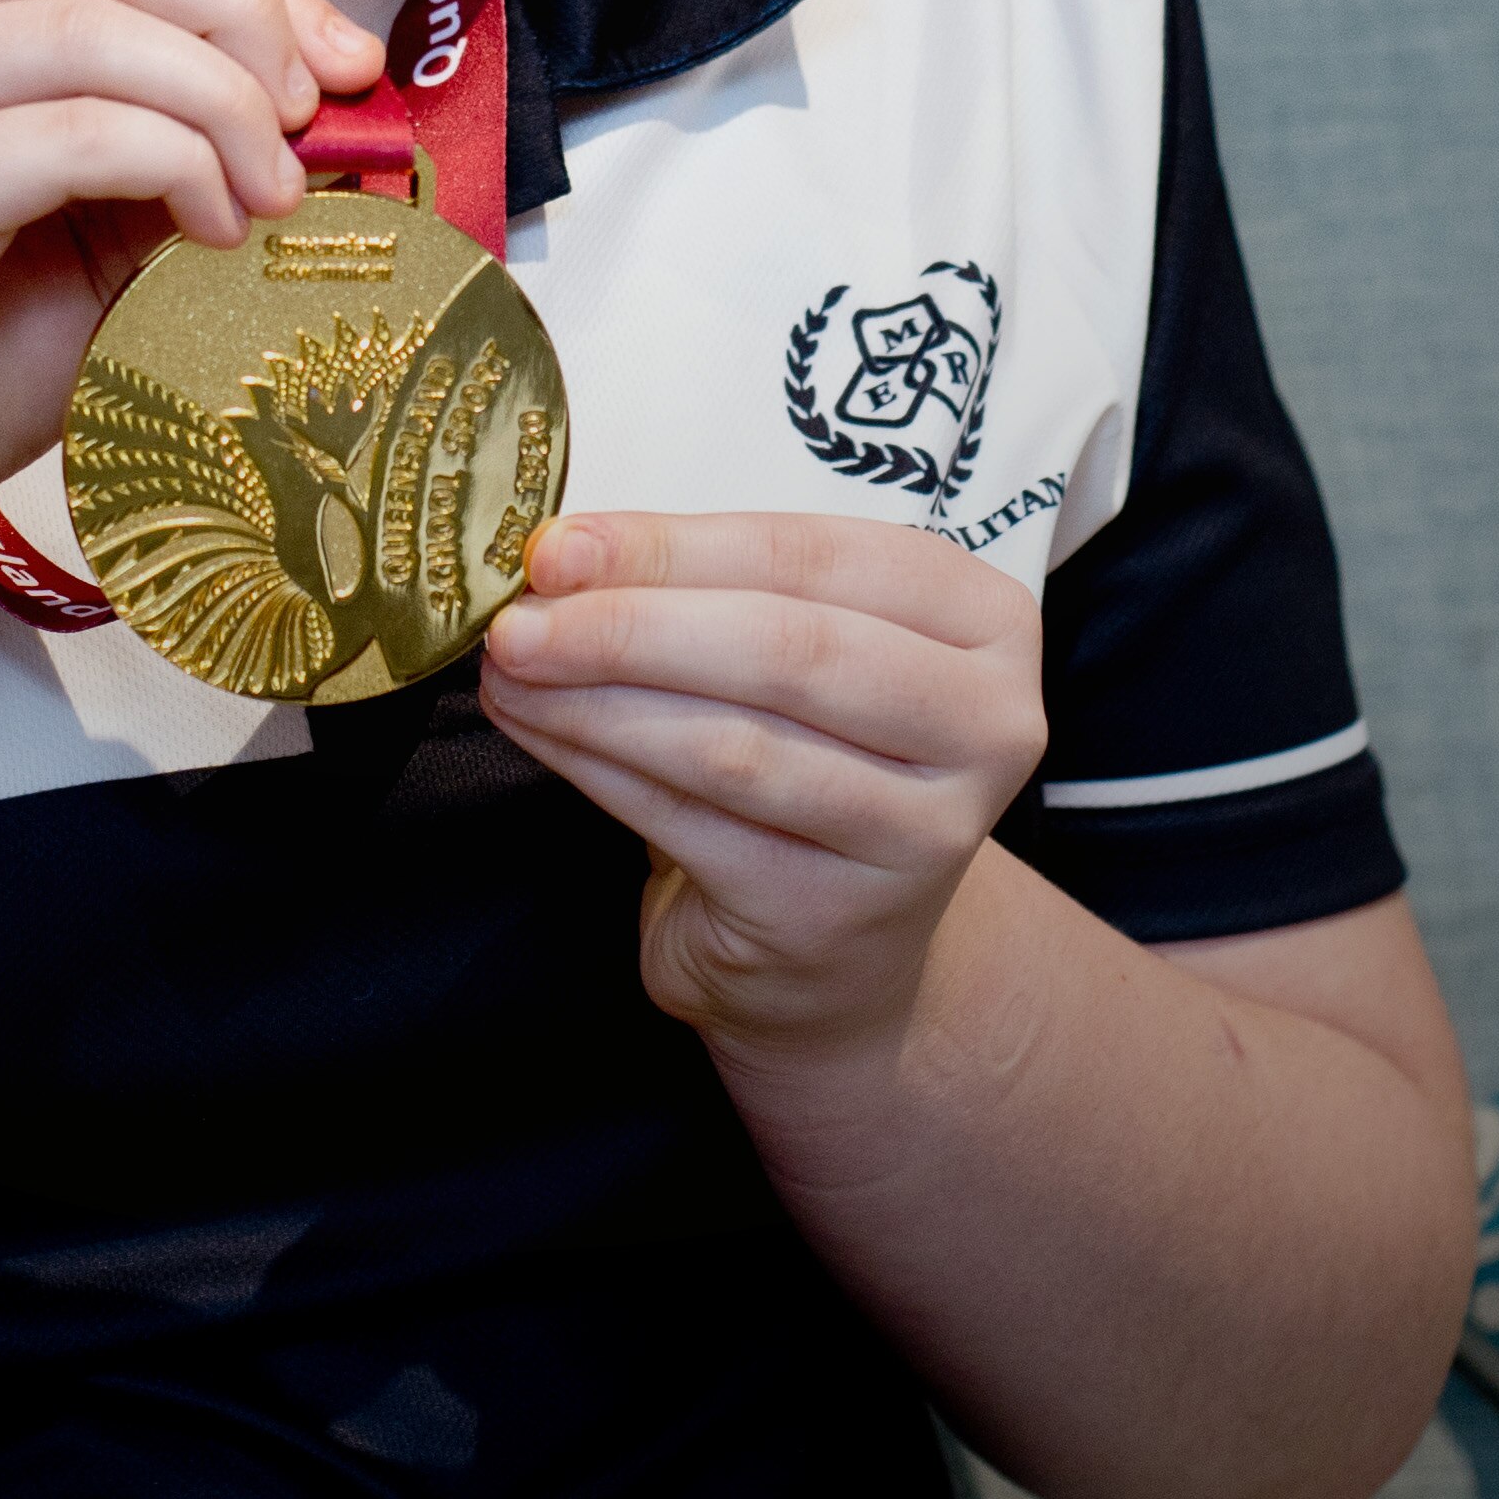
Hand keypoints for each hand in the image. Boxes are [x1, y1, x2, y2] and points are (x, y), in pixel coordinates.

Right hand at [0, 0, 379, 611]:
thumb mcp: (85, 232)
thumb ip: (172, 146)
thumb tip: (324, 98)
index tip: (340, 60)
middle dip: (241, 20)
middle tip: (313, 116)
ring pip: (88, 34)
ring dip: (217, 104)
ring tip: (271, 194)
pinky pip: (64, 137)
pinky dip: (168, 165)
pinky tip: (207, 230)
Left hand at [475, 511, 1049, 1061]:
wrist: (840, 954)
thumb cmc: (812, 762)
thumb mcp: (797, 651)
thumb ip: (710, 592)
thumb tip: (566, 554)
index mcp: (985, 621)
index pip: (816, 558)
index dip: (675, 546)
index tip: (561, 543)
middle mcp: (985, 726)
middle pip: (785, 651)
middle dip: (630, 625)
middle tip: (519, 615)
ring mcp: (922, 834)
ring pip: (733, 746)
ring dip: (597, 700)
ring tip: (512, 669)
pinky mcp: (836, 915)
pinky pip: (691, 824)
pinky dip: (596, 769)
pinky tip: (539, 731)